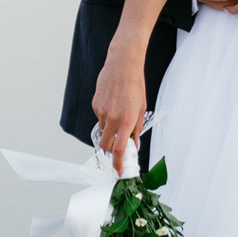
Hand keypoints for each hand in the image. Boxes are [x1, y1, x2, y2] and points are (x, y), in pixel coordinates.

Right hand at [92, 49, 148, 172]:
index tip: (118, 171)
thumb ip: (138, 128)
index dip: (118, 163)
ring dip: (109, 131)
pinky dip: (105, 118)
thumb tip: (135, 143)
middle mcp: (112, 118)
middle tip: (117, 147)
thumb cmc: (135, 85)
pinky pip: (99, 118)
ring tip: (118, 116)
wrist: (122, 65)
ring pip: (102, 131)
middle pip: (106, 145)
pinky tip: (112, 104)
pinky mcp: (95, 104)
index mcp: (127, 121)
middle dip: (110, 150)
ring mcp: (101, 112)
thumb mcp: (142, 108)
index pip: (120, 150)